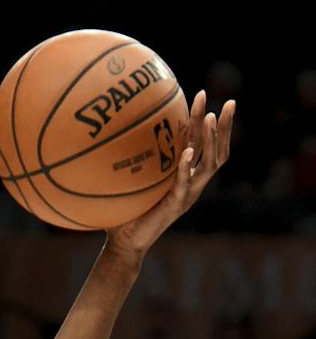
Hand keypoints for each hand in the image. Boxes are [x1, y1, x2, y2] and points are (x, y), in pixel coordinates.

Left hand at [107, 89, 234, 257]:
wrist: (124, 243)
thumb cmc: (125, 210)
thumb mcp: (131, 179)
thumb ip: (130, 159)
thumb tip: (108, 129)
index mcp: (185, 174)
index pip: (201, 142)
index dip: (207, 121)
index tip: (205, 96)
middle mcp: (192, 182)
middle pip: (216, 149)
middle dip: (224, 125)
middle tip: (229, 102)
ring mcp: (188, 193)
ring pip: (210, 163)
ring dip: (212, 140)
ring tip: (212, 118)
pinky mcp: (176, 204)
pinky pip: (185, 183)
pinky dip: (186, 168)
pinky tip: (186, 153)